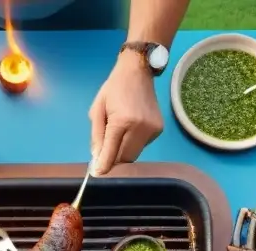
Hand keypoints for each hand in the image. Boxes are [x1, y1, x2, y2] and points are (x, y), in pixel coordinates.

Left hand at [89, 53, 162, 175]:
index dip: (104, 165)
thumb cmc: (113, 89)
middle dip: (114, 159)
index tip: (98, 173)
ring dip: (123, 151)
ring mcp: (152, 129)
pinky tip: (131, 129)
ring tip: (119, 134)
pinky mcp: (158, 130)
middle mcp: (140, 128)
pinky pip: (142, 146)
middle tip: (105, 154)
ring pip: (134, 154)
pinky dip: (133, 143)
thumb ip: (97, 135)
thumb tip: (98, 158)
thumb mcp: (97, 110)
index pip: (112, 152)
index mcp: (122, 121)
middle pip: (125, 158)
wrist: (138, 72)